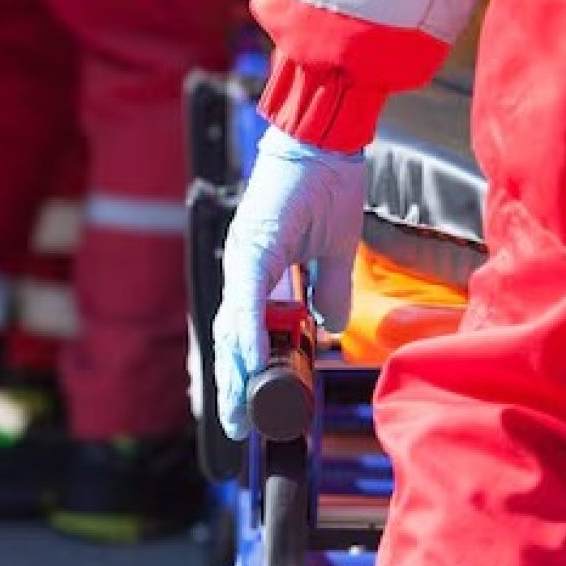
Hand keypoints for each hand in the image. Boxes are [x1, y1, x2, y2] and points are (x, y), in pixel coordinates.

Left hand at [214, 127, 365, 438]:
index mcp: (261, 270)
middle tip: (234, 426)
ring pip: (232, 324)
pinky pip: (248, 299)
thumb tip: (330, 326)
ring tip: (236, 409)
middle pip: (231, 336)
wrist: (325, 138)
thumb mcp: (334, 250)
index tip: (249, 405)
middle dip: (233, 384)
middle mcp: (245, 267)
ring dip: (234, 370)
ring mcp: (246, 257)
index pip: (248, 329)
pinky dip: (246, 331)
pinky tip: (247, 361)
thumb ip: (328, 290)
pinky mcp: (254, 246)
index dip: (246, 369)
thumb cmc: (328, 182)